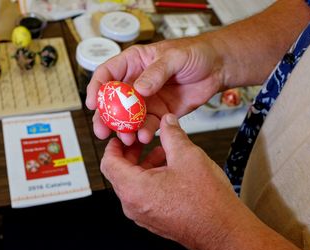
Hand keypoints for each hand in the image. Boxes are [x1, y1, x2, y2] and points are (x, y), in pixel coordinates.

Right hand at [86, 36, 224, 144]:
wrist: (216, 68)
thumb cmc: (195, 53)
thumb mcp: (174, 57)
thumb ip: (156, 72)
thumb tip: (139, 89)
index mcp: (134, 63)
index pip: (107, 74)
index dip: (96, 88)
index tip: (92, 103)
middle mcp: (136, 83)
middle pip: (114, 101)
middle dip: (106, 117)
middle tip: (102, 130)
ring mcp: (147, 100)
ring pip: (129, 117)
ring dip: (125, 129)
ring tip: (126, 137)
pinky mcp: (160, 113)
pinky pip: (148, 125)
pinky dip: (144, 132)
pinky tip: (145, 136)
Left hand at [100, 114, 238, 249]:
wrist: (224, 232)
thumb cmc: (207, 203)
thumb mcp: (187, 156)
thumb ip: (172, 134)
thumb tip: (167, 122)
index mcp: (134, 189)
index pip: (108, 163)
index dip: (114, 146)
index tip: (122, 137)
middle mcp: (134, 205)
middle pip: (120, 173)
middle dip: (133, 153)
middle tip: (144, 141)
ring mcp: (144, 215)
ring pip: (134, 184)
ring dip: (145, 165)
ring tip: (164, 152)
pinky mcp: (155, 220)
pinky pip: (144, 195)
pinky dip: (151, 179)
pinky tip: (170, 169)